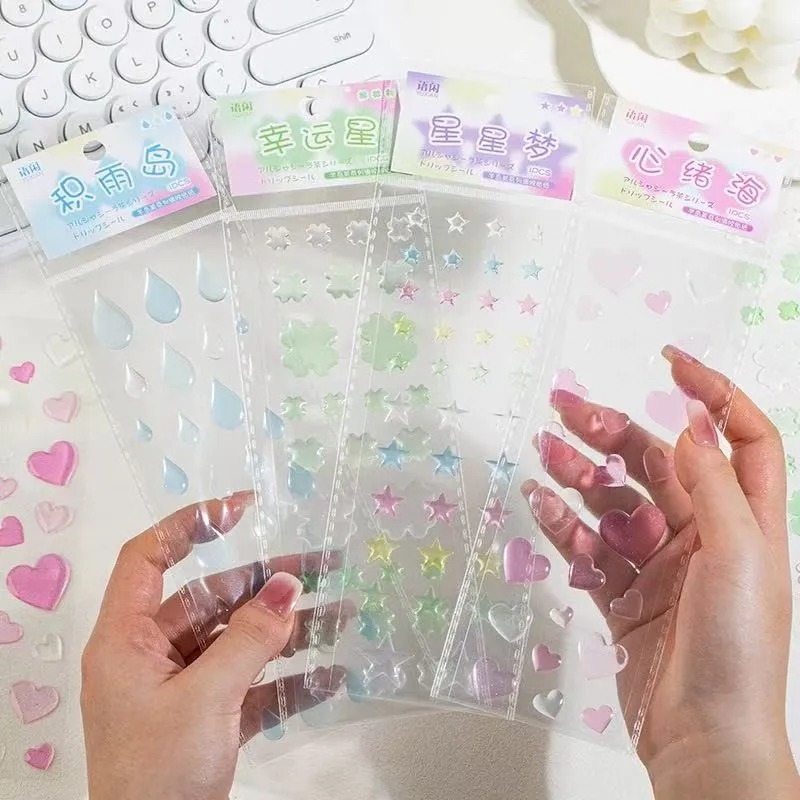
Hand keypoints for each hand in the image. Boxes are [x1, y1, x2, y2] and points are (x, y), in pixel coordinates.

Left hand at [81, 492, 346, 799]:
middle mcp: (154, 657)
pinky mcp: (210, 720)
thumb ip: (249, 639)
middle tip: (325, 565)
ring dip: (290, 631)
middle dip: (269, 584)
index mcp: (127, 640)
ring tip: (344, 614)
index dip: (190, 524)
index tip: (244, 507)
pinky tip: (331, 673)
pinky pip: (253, 685)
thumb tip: (289, 584)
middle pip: (213, 599)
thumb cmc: (157, 776)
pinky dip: (290, 680)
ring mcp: (184, 689)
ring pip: (241, 641)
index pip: (148, 558)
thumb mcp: (204, 699)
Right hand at [523, 347, 797, 799]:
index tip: (669, 363)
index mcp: (743, 517)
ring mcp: (658, 562)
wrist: (702, 735)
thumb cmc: (736, 649)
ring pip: (612, 500)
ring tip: (543, 454)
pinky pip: (588, 545)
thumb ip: (710, 484)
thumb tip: (692, 424)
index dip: (712, 392)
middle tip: (566, 409)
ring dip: (577, 474)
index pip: (739, 436)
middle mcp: (701, 532)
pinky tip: (541, 505)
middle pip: (655, 461)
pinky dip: (564, 524)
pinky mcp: (622, 592)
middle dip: (612, 430)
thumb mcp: (738, 554)